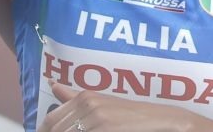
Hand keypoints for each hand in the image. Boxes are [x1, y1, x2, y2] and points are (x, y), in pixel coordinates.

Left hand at [39, 82, 212, 131]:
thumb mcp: (102, 102)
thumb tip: (53, 85)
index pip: (49, 121)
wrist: (163, 121)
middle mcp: (89, 104)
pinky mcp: (106, 129)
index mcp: (85, 97)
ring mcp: (97, 119)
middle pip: (56, 130)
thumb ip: (73, 97)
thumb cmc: (132, 115)